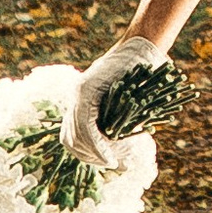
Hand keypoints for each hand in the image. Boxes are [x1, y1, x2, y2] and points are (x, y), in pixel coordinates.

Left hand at [64, 34, 165, 171]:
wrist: (142, 48)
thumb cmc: (140, 74)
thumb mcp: (126, 101)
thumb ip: (116, 119)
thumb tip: (115, 145)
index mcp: (82, 100)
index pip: (71, 135)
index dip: (84, 153)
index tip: (102, 161)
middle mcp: (75, 96)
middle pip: (69, 138)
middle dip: (86, 157)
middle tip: (106, 164)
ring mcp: (78, 93)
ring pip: (76, 135)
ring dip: (92, 154)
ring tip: (109, 161)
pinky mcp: (86, 91)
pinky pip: (85, 127)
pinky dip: (96, 145)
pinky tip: (108, 155)